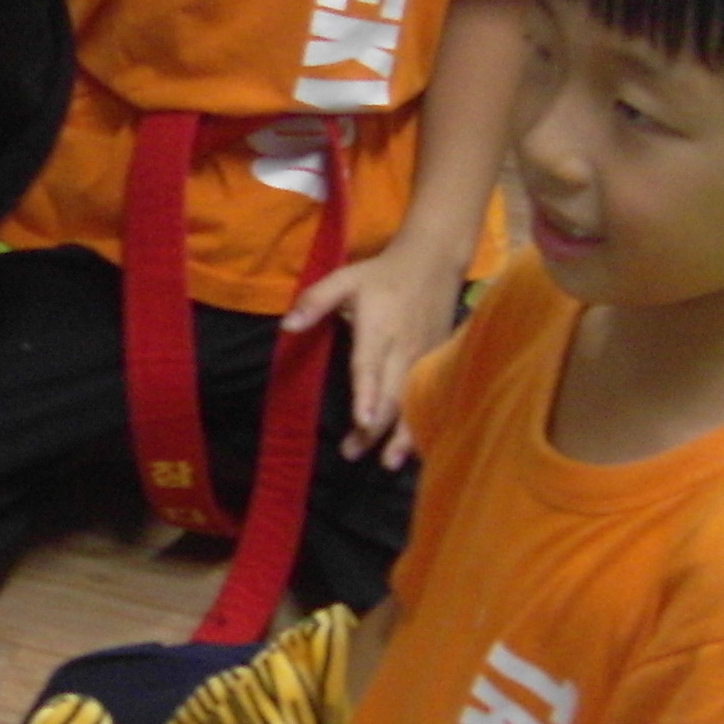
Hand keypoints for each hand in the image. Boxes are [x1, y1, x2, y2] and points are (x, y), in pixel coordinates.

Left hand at [283, 238, 460, 463]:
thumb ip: (315, 301)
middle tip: (351, 453)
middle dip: (374, 427)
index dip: (367, 395)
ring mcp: (424, 357)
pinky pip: (429, 397)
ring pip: (413, 402)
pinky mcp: (437, 362)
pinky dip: (421, 424)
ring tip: (387, 463)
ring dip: (400, 435)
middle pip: (390, 393)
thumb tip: (286, 326)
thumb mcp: (345, 278)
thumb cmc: (382, 274)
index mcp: (379, 328)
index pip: (370, 367)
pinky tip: (411, 447)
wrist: (434, 260)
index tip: (362, 421)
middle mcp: (404, 347)